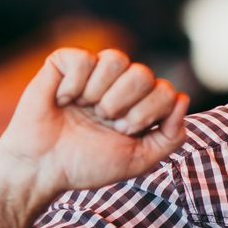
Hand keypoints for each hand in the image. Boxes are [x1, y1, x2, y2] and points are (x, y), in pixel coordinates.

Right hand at [0, 47, 188, 209]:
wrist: (43, 168)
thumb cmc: (88, 164)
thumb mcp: (139, 160)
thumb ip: (171, 137)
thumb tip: (183, 98)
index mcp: (139, 103)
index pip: (165, 91)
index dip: (147, 113)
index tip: (125, 132)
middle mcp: (119, 83)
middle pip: (143, 74)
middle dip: (124, 105)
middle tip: (105, 121)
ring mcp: (92, 71)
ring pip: (116, 58)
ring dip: (100, 93)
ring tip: (86, 109)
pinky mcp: (64, 63)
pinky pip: (83, 58)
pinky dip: (73, 85)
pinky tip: (63, 100)